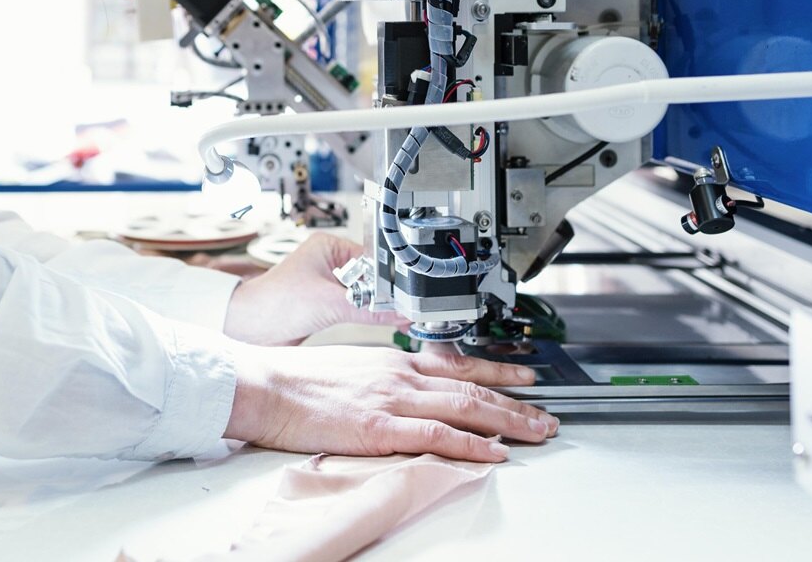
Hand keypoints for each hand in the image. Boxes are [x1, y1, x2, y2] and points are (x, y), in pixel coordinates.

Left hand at [222, 232, 404, 345]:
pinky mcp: (327, 305)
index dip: (390, 277)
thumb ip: (368, 309)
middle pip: (372, 276)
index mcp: (329, 246)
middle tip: (408, 307)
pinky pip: (356, 308)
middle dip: (386, 293)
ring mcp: (329, 284)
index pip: (372, 258)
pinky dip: (368, 316)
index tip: (408, 293)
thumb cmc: (274, 302)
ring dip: (378, 306)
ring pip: (365, 294)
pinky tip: (383, 323)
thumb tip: (399, 314)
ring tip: (399, 316)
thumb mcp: (329, 303)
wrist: (249, 329)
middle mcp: (330, 262)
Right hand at [226, 343, 556, 462]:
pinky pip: (436, 434)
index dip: (497, 371)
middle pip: (471, 386)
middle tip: (547, 415)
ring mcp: (392, 399)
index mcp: (392, 360)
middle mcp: (400, 374)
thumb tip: (402, 394)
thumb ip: (381, 379)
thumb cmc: (295, 380)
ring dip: (508, 421)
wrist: (264, 383)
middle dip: (516, 401)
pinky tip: (492, 452)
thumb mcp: (348, 367)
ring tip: (537, 433)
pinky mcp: (380, 426)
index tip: (524, 376)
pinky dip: (470, 444)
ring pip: (465, 407)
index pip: (457, 364)